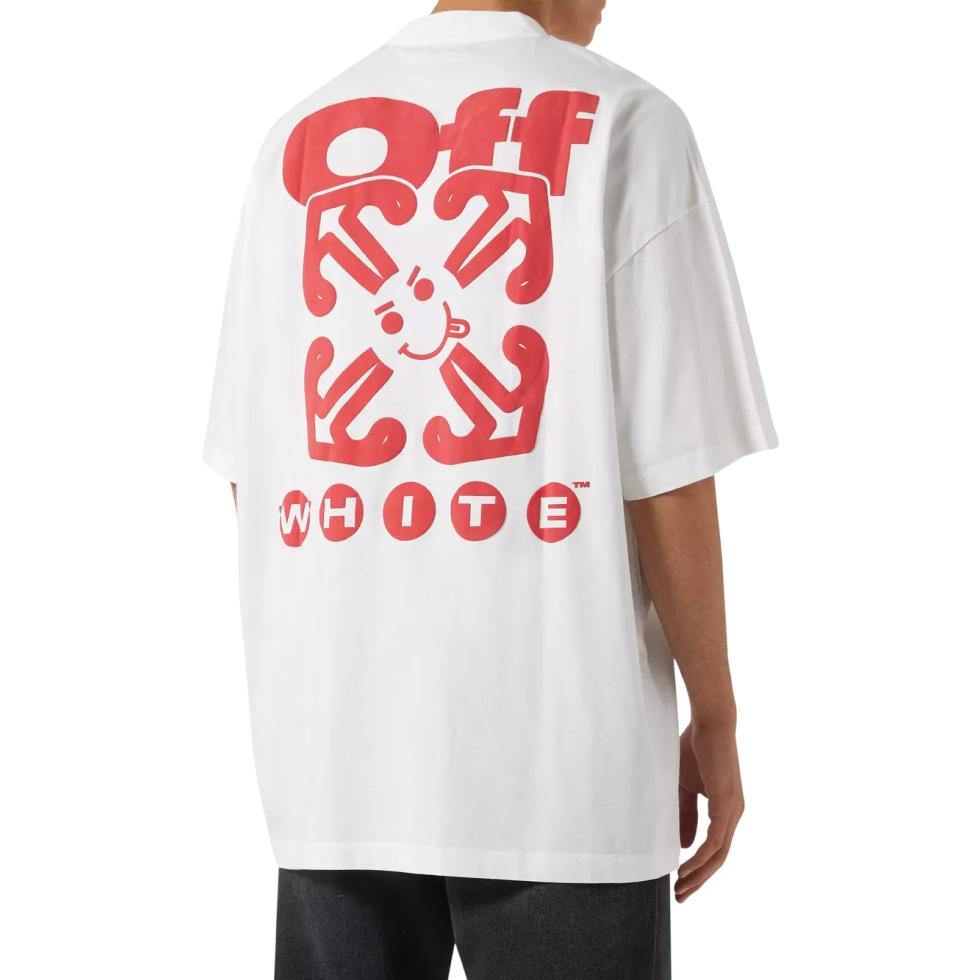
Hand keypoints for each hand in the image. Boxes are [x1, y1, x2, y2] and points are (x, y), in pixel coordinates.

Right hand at [675, 720, 743, 902]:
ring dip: (699, 873)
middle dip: (699, 879)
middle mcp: (734, 814)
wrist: (709, 725)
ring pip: (719, 854)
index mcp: (725, 810)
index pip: (714, 848)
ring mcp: (732, 810)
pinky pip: (715, 840)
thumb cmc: (695, 750)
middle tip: (681, 895)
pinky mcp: (727, 804)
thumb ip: (686, 814)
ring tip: (681, 886)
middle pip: (719, 858)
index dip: (698, 867)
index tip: (680, 880)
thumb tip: (684, 844)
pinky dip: (702, 856)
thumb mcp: (685, 787)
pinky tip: (687, 865)